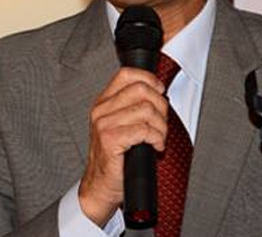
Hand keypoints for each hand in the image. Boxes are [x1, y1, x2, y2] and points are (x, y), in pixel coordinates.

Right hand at [78, 67, 168, 226]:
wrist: (100, 186)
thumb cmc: (115, 158)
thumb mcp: (121, 125)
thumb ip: (133, 107)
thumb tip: (159, 93)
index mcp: (104, 102)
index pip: (127, 74)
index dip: (150, 79)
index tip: (160, 91)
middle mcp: (101, 110)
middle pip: (142, 90)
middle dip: (160, 106)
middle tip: (161, 122)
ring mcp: (103, 124)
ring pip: (146, 110)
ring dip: (161, 126)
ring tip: (158, 137)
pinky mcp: (109, 140)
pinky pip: (143, 129)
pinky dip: (156, 138)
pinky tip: (155, 146)